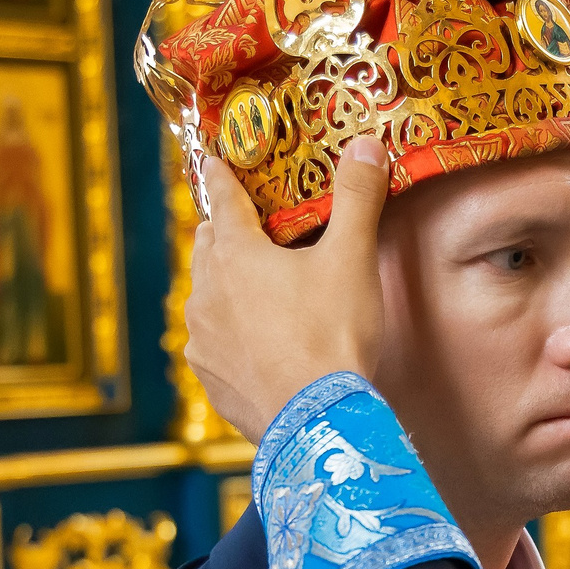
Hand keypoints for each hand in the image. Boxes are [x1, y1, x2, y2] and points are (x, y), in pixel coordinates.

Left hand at [183, 137, 390, 440]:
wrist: (317, 422)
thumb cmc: (333, 335)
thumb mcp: (352, 259)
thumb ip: (357, 198)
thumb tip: (367, 146)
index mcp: (236, 254)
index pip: (222, 200)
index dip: (220, 177)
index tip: (211, 162)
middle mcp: (206, 292)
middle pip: (207, 247)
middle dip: (222, 234)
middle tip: (245, 230)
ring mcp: (202, 339)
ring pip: (205, 297)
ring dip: (224, 288)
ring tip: (254, 293)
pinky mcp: (209, 380)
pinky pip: (213, 345)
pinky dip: (229, 336)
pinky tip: (256, 345)